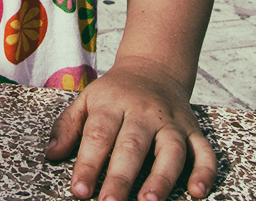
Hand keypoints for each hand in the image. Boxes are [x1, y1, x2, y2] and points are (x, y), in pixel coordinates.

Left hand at [45, 57, 215, 200]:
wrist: (153, 67)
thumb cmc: (114, 93)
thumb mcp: (87, 99)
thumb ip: (67, 126)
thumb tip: (51, 154)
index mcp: (113, 103)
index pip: (98, 134)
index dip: (89, 164)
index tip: (79, 191)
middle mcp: (144, 112)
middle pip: (133, 145)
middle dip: (121, 177)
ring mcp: (171, 121)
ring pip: (171, 150)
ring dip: (162, 177)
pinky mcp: (193, 129)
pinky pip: (203, 150)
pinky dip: (205, 171)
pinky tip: (198, 191)